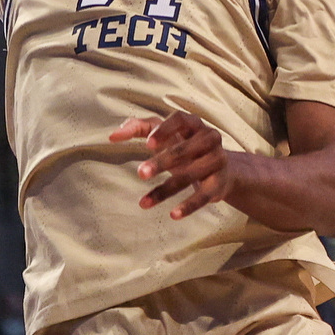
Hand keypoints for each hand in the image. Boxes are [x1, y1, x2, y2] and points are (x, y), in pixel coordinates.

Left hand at [109, 112, 256, 219]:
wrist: (222, 170)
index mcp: (194, 123)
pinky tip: (172, 214)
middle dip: (162, 162)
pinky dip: (189, 206)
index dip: (164, 130)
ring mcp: (217, 160)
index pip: (180, 119)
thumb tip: (112, 136)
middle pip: (185, 149)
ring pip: (190, 175)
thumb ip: (138, 128)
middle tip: (140, 173)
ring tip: (143, 203)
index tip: (147, 143)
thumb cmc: (184, 146)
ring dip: (166, 190)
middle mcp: (209, 138)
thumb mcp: (164, 135)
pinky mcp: (219, 183)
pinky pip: (204, 196)